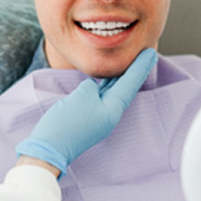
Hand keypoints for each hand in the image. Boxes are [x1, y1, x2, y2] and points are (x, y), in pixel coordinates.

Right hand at [15, 48, 156, 173]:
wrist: (49, 148)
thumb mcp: (81, 96)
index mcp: (112, 110)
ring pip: (111, 92)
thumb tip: (92, 87)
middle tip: (145, 53)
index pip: (130, 84)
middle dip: (133, 70)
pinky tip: (104, 78)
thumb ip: (91, 86)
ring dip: (119, 76)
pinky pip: (99, 97)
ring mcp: (97, 117)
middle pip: (124, 87)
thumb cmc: (66, 123)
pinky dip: (104, 85)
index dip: (140, 67)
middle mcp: (109, 114)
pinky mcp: (86, 117)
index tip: (152, 52)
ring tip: (127, 61)